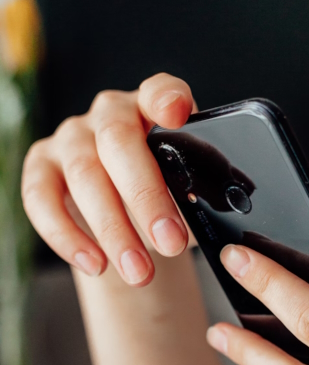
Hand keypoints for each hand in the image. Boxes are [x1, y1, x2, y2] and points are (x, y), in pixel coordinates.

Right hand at [22, 73, 195, 284]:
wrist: (130, 217)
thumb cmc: (167, 196)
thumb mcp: (189, 191)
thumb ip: (199, 192)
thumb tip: (211, 216)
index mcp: (153, 109)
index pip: (160, 91)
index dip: (166, 98)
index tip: (176, 113)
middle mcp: (109, 114)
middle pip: (119, 144)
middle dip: (146, 198)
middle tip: (171, 243)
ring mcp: (71, 137)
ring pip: (85, 176)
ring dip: (113, 230)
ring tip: (139, 272)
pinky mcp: (41, 166)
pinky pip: (42, 199)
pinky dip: (67, 236)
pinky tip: (96, 264)